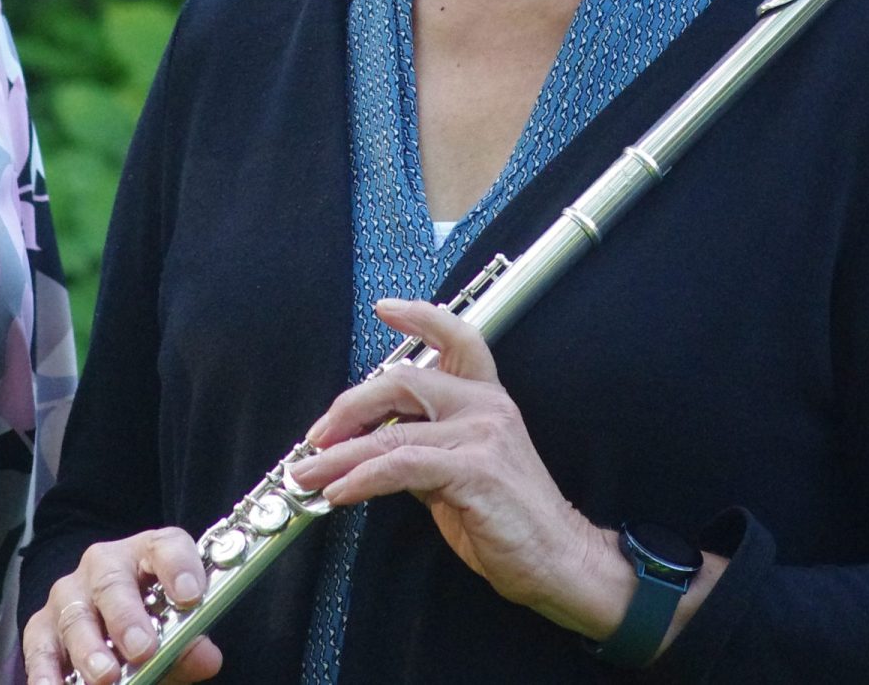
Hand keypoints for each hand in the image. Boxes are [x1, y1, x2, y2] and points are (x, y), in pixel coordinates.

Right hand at [22, 528, 223, 684]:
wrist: (108, 631)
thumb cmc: (150, 627)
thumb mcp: (174, 634)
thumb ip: (189, 646)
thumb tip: (205, 656)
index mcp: (146, 556)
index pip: (165, 547)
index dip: (179, 566)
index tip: (190, 595)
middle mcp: (103, 566)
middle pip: (111, 580)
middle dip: (126, 616)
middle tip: (142, 649)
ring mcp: (69, 595)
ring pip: (75, 614)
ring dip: (89, 648)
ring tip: (106, 677)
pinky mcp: (41, 627)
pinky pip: (39, 647)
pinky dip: (46, 672)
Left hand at [286, 299, 621, 636]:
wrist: (559, 561)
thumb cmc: (508, 518)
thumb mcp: (459, 469)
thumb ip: (422, 446)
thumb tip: (368, 445)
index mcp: (484, 398)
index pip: (456, 338)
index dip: (420, 317)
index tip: (384, 308)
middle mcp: (484, 406)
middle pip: (402, 381)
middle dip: (348, 408)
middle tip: (316, 438)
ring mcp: (481, 435)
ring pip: (391, 431)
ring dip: (339, 455)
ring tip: (308, 473)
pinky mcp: (474, 469)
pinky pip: (401, 465)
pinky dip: (361, 478)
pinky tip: (339, 492)